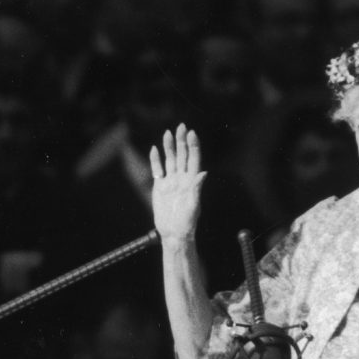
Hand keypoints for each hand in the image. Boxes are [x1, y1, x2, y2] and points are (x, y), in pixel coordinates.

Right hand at [150, 124, 205, 240]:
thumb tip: (204, 173)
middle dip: (181, 141)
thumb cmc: (187, 222)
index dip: (193, 146)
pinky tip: (155, 149)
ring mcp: (171, 182)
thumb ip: (197, 189)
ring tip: (168, 133)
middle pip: (182, 155)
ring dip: (169, 147)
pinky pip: (158, 170)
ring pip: (170, 160)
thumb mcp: (193, 206)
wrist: (173, 233)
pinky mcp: (160, 187)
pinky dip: (156, 160)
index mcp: (192, 181)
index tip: (191, 133)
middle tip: (181, 126)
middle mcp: (182, 179)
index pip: (193, 159)